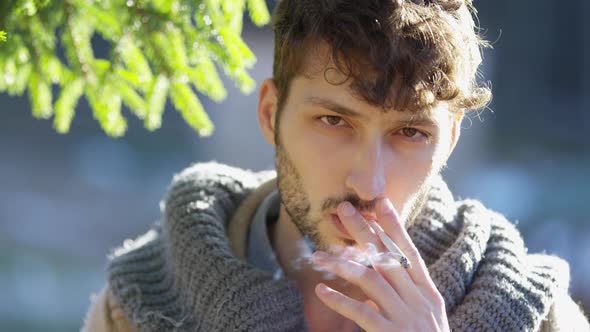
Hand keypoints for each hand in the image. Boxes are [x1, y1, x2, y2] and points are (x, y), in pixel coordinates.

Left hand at [311, 198, 448, 331]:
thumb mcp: (424, 318)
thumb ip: (405, 295)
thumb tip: (380, 274)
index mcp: (429, 295)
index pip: (410, 253)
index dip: (395, 227)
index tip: (380, 202)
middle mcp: (419, 301)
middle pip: (388, 258)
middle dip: (364, 231)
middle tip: (343, 210)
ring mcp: (406, 318)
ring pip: (371, 280)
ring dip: (342, 264)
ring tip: (318, 256)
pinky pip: (362, 314)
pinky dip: (341, 301)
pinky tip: (322, 292)